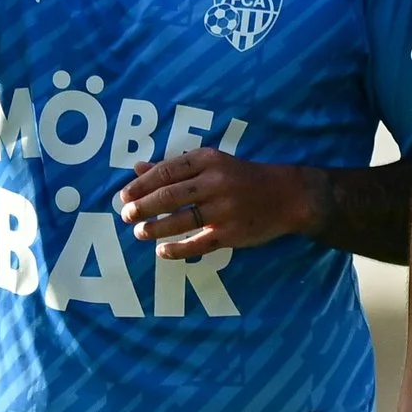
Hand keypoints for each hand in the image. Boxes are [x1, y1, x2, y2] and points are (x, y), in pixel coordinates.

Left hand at [117, 149, 311, 258]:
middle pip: (170, 196)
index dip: (141, 185)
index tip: (124, 196)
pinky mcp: (232, 233)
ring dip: (155, 228)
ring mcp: (225, 209)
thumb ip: (174, 166)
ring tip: (139, 232)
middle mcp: (216, 182)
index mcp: (209, 160)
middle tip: (125, 215)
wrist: (287, 196)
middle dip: (143, 207)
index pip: (166, 171)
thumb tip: (137, 167)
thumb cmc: (241, 177)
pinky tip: (162, 251)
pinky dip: (178, 249)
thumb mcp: (211, 163)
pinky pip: (199, 243)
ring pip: (181, 221)